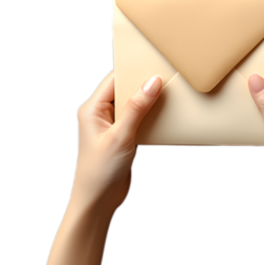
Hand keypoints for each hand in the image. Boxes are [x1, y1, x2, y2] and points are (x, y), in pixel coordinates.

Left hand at [47, 70, 160, 264]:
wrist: (98, 200)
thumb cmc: (99, 170)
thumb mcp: (120, 136)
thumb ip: (137, 108)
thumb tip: (152, 82)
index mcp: (92, 109)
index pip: (114, 80)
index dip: (134, 71)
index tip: (155, 64)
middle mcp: (101, 115)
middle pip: (126, 90)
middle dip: (145, 85)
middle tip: (168, 78)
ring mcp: (113, 126)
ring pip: (135, 105)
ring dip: (151, 102)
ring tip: (171, 95)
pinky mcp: (124, 137)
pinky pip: (140, 120)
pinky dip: (152, 117)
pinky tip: (166, 116)